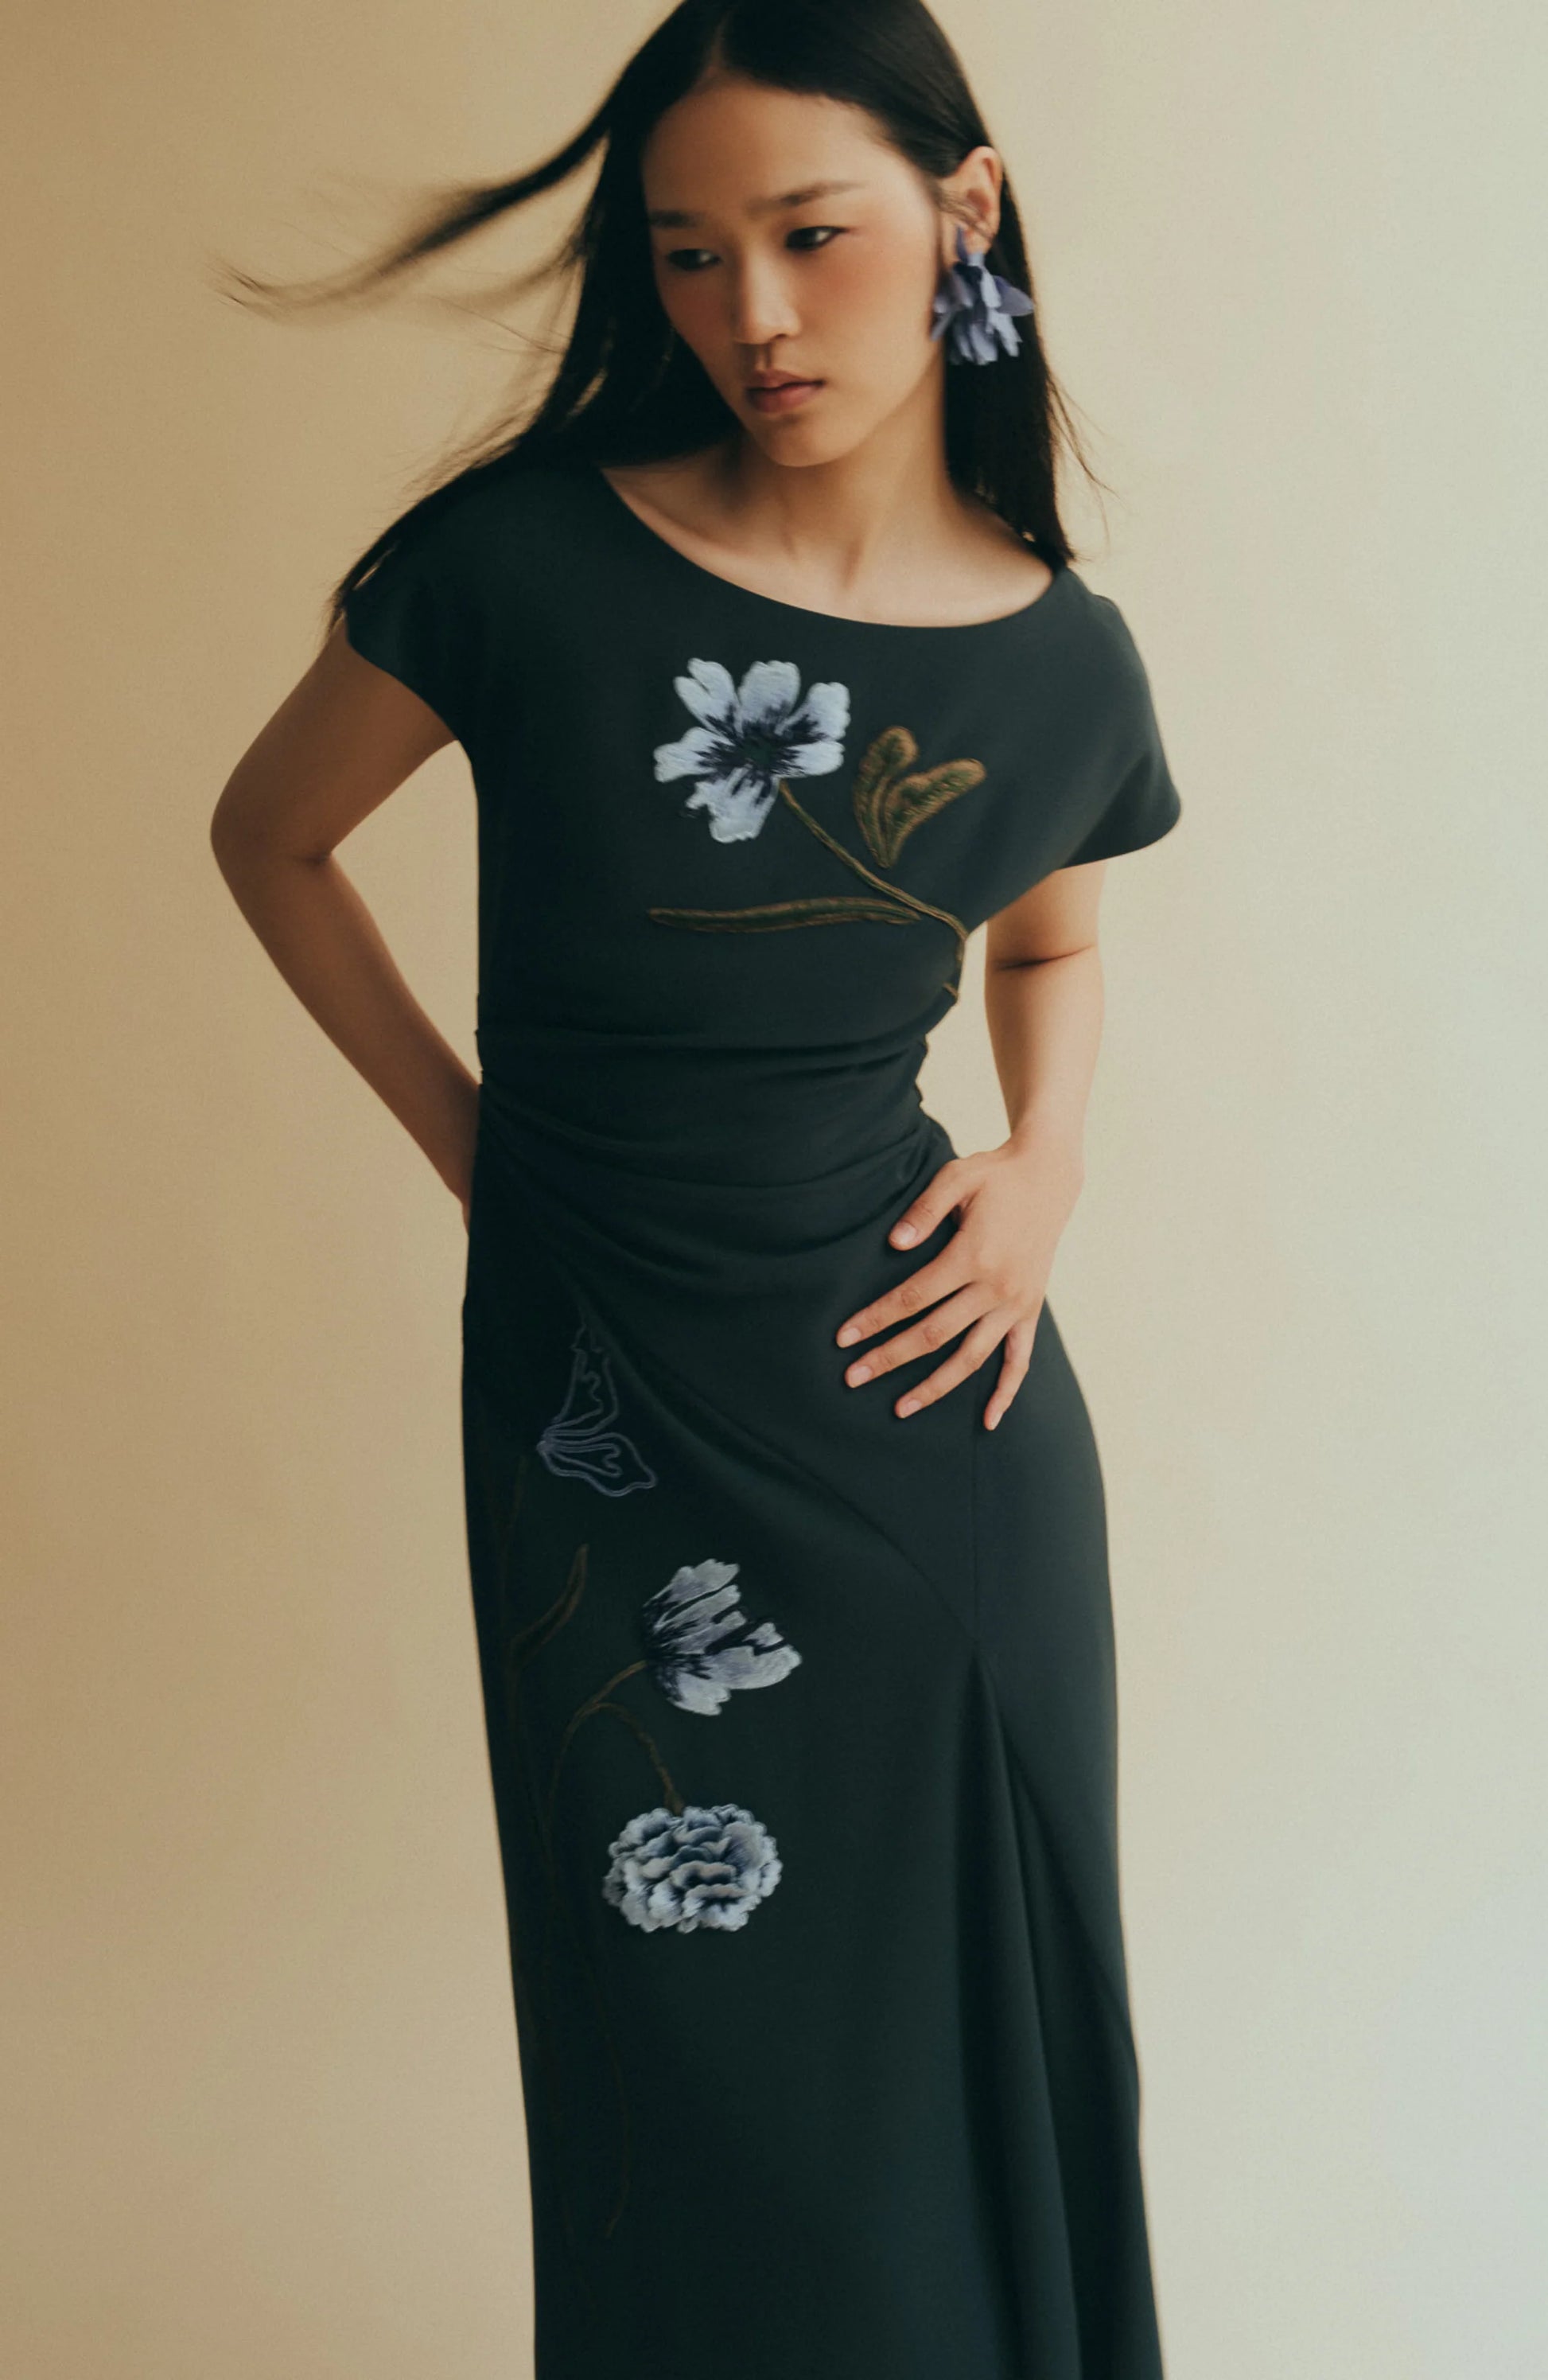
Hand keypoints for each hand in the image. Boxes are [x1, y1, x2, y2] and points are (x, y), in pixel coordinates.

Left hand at [834, 1136, 1082, 1429]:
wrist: (1048, 1176)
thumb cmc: (994, 1174)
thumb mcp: (956, 1178)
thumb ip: (923, 1211)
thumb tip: (894, 1244)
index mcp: (973, 1256)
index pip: (913, 1298)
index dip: (876, 1319)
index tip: (843, 1338)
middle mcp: (997, 1287)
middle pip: (934, 1334)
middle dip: (890, 1358)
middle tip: (851, 1378)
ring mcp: (1017, 1303)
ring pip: (971, 1357)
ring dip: (935, 1387)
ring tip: (900, 1408)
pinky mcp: (1031, 1309)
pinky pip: (1019, 1360)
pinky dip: (1006, 1392)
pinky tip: (988, 1421)